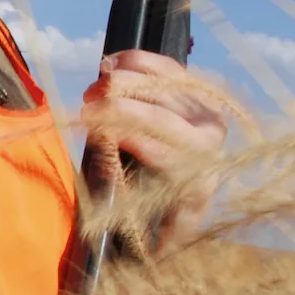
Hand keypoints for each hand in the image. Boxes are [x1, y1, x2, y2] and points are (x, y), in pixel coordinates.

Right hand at [80, 48, 226, 239]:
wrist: (201, 173)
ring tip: (93, 89)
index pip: (162, 150)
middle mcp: (209, 139)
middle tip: (85, 105)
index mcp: (198, 175)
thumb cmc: (173, 206)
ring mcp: (205, 108)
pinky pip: (166, 65)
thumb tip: (130, 231)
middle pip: (162, 115)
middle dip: (119, 106)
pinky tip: (110, 66)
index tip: (94, 131)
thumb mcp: (167, 232)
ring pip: (162, 84)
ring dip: (122, 81)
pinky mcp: (198, 88)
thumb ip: (156, 234)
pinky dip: (136, 61)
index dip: (126, 135)